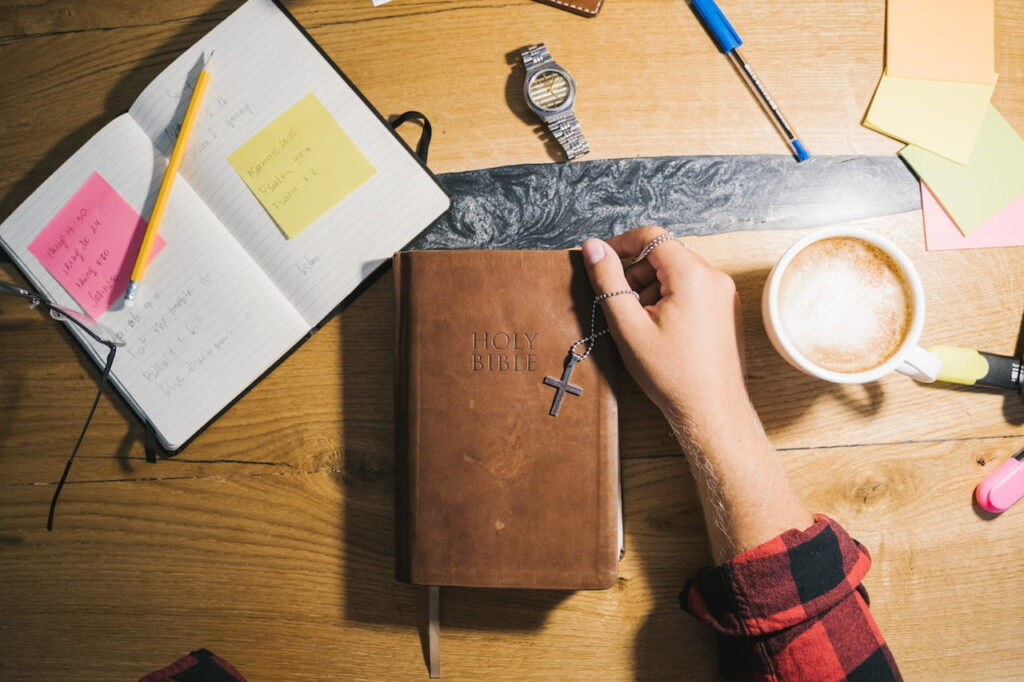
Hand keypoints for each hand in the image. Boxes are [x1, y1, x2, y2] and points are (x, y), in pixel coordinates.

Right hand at [583, 227, 812, 559]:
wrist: (712, 411)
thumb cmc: (671, 374)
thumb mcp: (628, 326)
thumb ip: (608, 281)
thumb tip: (592, 247)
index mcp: (692, 275)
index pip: (650, 236)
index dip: (620, 245)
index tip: (601, 264)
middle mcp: (714, 277)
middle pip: (663, 255)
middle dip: (636, 275)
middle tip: (623, 309)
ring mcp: (725, 294)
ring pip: (676, 273)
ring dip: (651, 290)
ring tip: (643, 327)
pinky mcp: (726, 309)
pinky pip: (691, 290)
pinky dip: (669, 301)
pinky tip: (662, 333)